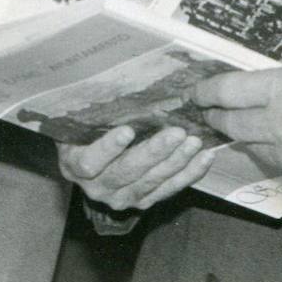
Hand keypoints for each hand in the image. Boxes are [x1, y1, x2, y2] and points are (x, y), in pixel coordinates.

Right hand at [56, 125, 214, 211]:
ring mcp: (122, 197)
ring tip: (194, 141)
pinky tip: (205, 157)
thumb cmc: (88, 133)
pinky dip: (190, 174)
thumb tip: (110, 81)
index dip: (107, 148)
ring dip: (175, 162)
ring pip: (151, 182)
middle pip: (126, 172)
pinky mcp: (144, 200)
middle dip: (153, 152)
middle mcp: (97, 187)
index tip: (127, 130)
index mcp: (76, 165)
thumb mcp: (82, 122)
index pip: (89, 161)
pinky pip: (169, 190)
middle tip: (176, 132)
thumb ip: (93, 111)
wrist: (93, 165)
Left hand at [194, 37, 281, 202]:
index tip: (198, 91)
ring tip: (246, 128)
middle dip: (216, 117)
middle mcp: (281, 128)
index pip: (229, 91)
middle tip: (210, 112)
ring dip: (246, 138)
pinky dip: (276, 158)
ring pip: (253, 150)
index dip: (207, 90)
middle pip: (231, 125)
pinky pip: (279, 170)